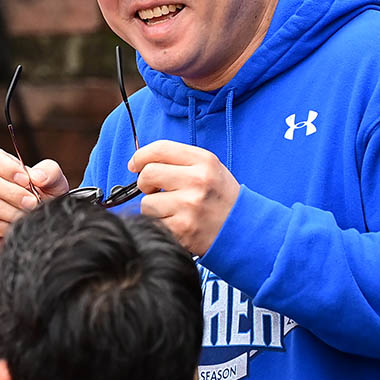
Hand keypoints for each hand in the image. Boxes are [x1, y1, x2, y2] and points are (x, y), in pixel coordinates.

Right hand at [0, 149, 68, 253]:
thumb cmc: (45, 199)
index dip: (7, 168)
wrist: (45, 225)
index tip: (25, 180)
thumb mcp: (54, 182)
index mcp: (1, 168)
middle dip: (12, 193)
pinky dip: (7, 228)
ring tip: (28, 215)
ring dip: (11, 211)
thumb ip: (49, 172)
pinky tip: (19, 227)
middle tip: (32, 202)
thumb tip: (37, 176)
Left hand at [129, 140, 239, 256]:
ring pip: (146, 203)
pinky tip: (177, 224)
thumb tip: (140, 164)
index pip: (160, 149)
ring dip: (153, 209)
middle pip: (148, 174)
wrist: (245, 230)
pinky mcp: (182, 229)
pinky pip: (153, 223)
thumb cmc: (221, 198)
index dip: (140, 156)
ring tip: (173, 211)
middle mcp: (198, 181)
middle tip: (155, 191)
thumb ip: (179, 162)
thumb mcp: (210, 169)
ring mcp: (190, 206)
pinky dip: (160, 224)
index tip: (135, 165)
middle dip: (144, 184)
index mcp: (204, 161)